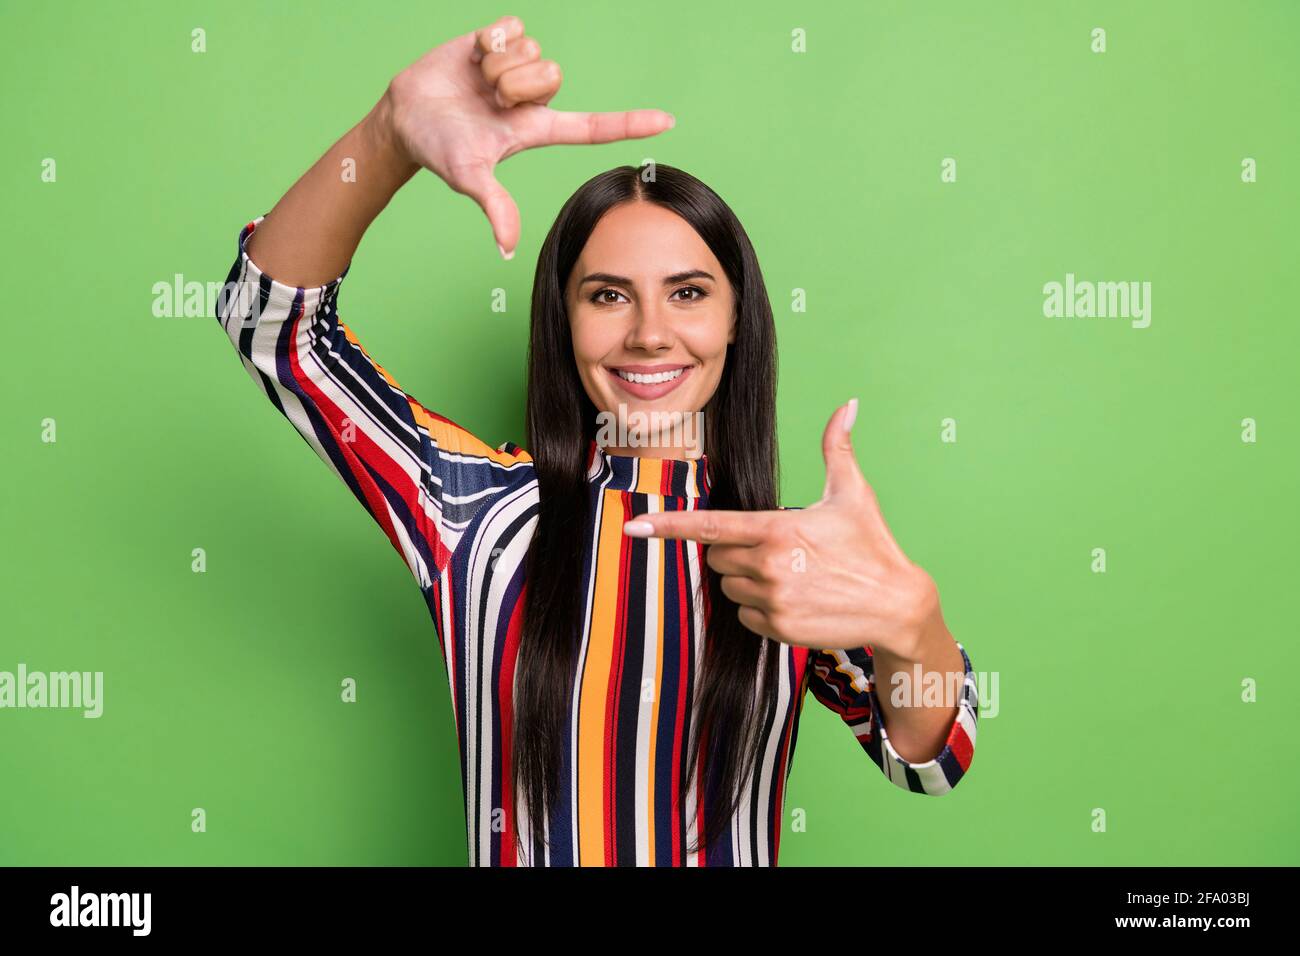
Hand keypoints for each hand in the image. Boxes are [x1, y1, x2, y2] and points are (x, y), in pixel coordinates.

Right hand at [382, 14, 674, 257]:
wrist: (405, 115)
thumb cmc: (439, 150)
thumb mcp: (469, 177)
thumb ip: (494, 206)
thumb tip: (507, 248)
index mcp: (538, 129)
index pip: (593, 127)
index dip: (629, 123)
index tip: (668, 122)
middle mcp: (535, 98)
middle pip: (553, 77)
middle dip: (516, 87)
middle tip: (489, 102)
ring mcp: (520, 68)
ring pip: (533, 53)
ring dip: (498, 67)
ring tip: (477, 84)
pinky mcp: (501, 40)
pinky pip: (514, 27)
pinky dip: (489, 41)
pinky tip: (474, 57)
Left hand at [622, 399, 940, 657]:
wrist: (897, 606)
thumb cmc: (873, 545)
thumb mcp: (853, 494)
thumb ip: (837, 448)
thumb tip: (847, 405)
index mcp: (777, 529)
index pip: (709, 526)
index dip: (668, 526)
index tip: (634, 527)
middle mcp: (768, 566)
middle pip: (717, 556)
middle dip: (736, 550)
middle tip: (778, 548)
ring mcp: (772, 601)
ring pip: (729, 586)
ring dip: (748, 579)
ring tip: (792, 574)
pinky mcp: (777, 629)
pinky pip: (744, 616)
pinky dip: (759, 608)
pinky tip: (794, 599)